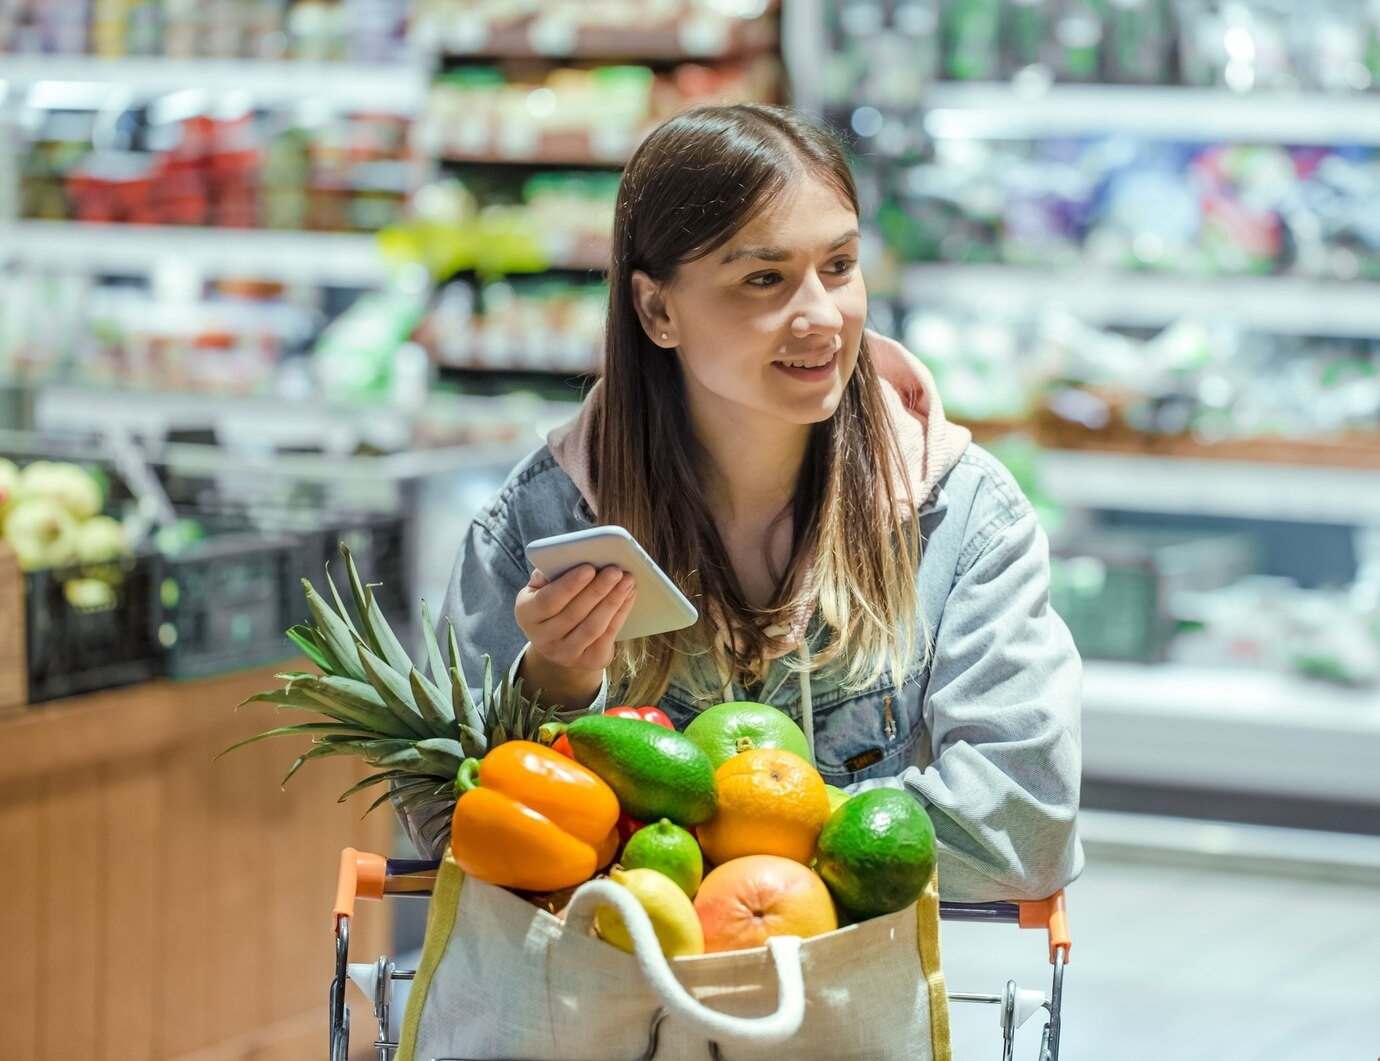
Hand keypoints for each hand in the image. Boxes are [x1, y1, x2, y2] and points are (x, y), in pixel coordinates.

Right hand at [515, 564, 636, 675]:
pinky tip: (629, 594)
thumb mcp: (541, 588)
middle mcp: (542, 639)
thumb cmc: (552, 602)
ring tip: (627, 580)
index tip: (589, 567)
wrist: (558, 641)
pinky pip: (608, 635)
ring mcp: (565, 654)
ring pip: (593, 626)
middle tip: (615, 570)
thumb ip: (550, 573)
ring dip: (613, 601)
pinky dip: (621, 612)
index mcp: (526, 614)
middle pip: (574, 613)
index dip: (569, 585)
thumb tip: (571, 558)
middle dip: (598, 590)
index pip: (547, 600)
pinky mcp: (588, 660)